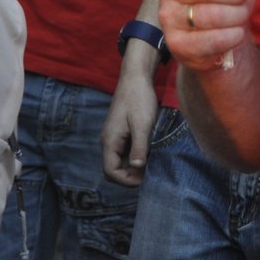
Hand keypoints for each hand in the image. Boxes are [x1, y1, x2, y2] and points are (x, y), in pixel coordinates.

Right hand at [101, 62, 160, 185]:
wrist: (136, 78)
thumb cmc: (139, 100)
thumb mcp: (142, 125)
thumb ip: (139, 147)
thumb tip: (136, 168)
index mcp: (110, 141)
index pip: (110, 172)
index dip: (126, 180)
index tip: (144, 178)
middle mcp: (108, 141)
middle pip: (113, 169)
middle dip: (129, 176)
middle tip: (149, 173)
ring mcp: (113, 137)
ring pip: (119, 161)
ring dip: (132, 166)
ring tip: (150, 163)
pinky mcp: (120, 132)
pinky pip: (124, 151)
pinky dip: (134, 156)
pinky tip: (148, 152)